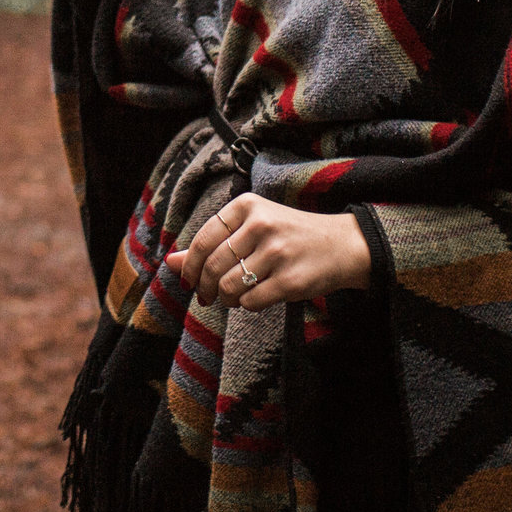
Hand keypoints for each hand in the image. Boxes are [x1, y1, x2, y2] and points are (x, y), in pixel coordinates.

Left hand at [166, 193, 371, 310]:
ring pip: (229, 287)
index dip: (191, 266)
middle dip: (205, 288)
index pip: (203, 240)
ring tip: (233, 297)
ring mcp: (276, 252)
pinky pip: (250, 301)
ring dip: (225, 299)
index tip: (190, 280)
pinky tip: (255, 298)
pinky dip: (246, 305)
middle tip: (208, 296)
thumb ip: (211, 244)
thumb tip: (170, 262)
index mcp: (247, 206)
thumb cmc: (289, 236)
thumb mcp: (250, 229)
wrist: (342, 245)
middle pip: (213, 266)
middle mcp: (261, 225)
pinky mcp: (289, 280)